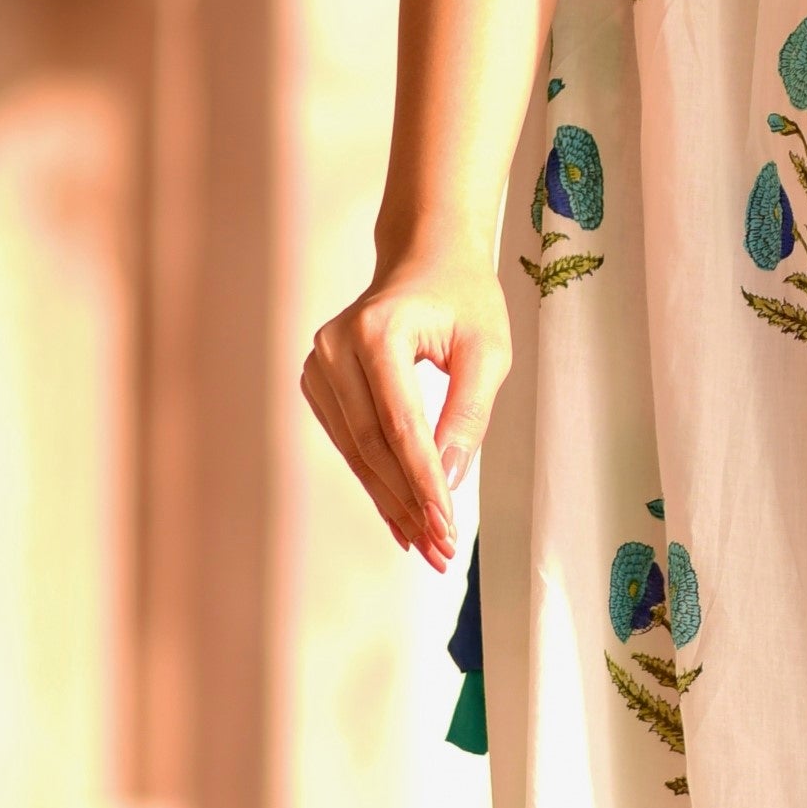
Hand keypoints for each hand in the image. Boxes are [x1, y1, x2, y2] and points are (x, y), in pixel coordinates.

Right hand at [300, 247, 507, 568]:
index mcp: (376, 330)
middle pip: (371, 445)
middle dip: (407, 503)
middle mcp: (334, 346)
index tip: (446, 527)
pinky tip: (402, 515)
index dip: (423, 482)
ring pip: (355, 451)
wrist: (426, 257)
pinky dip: (376, 480)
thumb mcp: (488, 350)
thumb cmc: (465, 299)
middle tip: (439, 550)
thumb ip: (468, 415)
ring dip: (390, 501)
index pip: (400, 424)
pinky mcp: (317, 382)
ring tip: (426, 545)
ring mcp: (318, 364)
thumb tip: (449, 481)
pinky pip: (348, 442)